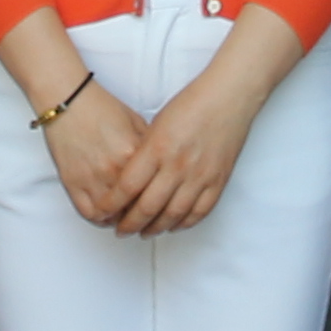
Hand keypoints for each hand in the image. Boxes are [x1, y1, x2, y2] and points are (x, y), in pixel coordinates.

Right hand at [41, 82, 146, 226]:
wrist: (68, 100)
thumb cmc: (101, 108)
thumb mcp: (137, 123)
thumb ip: (150, 148)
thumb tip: (162, 167)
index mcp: (134, 153)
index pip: (153, 189)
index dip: (158, 200)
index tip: (158, 203)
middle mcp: (114, 170)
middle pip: (134, 206)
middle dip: (141, 214)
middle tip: (144, 215)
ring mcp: (92, 178)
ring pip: (112, 215)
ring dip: (120, 219)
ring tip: (125, 216)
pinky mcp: (73, 183)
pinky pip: (88, 213)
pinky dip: (99, 218)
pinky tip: (105, 213)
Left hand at [106, 82, 258, 237]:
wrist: (228, 97)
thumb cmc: (191, 104)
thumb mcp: (156, 124)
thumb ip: (143, 153)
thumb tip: (129, 181)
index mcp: (157, 148)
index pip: (127, 187)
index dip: (112, 205)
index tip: (102, 213)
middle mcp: (177, 165)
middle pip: (147, 207)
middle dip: (130, 224)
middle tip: (121, 230)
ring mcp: (200, 175)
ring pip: (173, 215)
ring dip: (156, 228)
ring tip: (145, 232)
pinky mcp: (218, 180)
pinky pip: (199, 211)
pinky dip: (184, 223)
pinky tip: (174, 226)